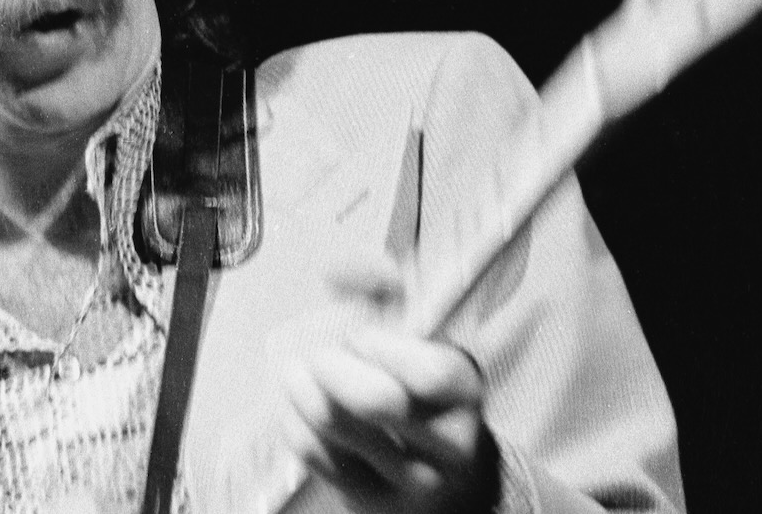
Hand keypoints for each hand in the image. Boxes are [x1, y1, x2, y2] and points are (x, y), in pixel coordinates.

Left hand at [280, 263, 500, 513]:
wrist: (453, 483)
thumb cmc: (428, 397)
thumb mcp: (425, 339)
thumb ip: (382, 288)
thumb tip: (339, 271)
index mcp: (466, 392)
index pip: (429, 373)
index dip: (383, 347)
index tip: (362, 336)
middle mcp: (448, 443)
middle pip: (377, 403)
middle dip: (333, 367)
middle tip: (317, 354)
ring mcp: (410, 480)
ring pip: (337, 428)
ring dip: (302, 390)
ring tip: (296, 372)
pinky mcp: (370, 500)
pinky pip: (316, 456)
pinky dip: (295, 422)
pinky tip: (297, 406)